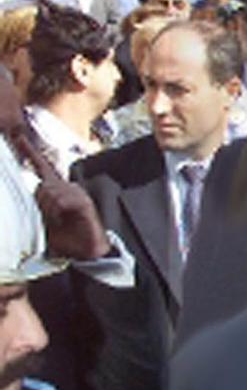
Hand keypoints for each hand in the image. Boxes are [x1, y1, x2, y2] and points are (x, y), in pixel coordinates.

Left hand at [18, 134, 109, 261]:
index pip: (41, 167)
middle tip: (47, 219)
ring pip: (49, 192)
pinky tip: (64, 217)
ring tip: (56, 221)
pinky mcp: (83, 202)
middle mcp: (66, 188)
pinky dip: (58, 210)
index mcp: (55, 191)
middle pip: (40, 185)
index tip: (18, 137)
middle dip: (38, 203)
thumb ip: (32, 207)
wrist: (86, 252)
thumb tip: (24, 199)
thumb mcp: (42, 222)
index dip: (29, 152)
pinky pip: (61, 199)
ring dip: (48, 210)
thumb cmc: (64, 238)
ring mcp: (76, 193)